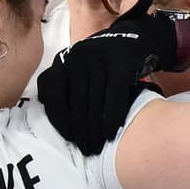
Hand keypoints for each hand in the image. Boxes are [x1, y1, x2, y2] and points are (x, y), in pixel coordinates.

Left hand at [38, 0, 177, 154]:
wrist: (137, 39)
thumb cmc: (105, 64)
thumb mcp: (79, 68)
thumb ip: (66, 87)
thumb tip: (55, 117)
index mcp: (63, 60)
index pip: (51, 94)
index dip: (59, 120)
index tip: (69, 138)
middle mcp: (77, 57)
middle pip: (75, 102)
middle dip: (80, 130)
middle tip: (86, 149)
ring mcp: (99, 59)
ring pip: (93, 102)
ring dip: (95, 129)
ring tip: (97, 146)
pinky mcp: (120, 63)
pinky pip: (113, 97)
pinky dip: (111, 118)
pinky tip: (111, 133)